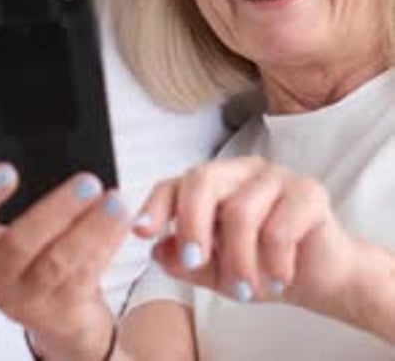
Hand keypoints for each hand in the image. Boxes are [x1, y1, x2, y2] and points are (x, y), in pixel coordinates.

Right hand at [0, 165, 130, 360]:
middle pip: (20, 241)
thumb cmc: (45, 250)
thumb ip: (39, 196)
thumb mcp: (33, 225)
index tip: (8, 170)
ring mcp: (25, 298)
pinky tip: (122, 224)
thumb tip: (74, 163)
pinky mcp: (59, 312)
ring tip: (116, 202)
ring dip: (92, 228)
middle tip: (88, 182)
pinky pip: (84, 275)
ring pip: (58, 262)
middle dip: (57, 209)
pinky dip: (106, 246)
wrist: (64, 311)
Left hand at [135, 156, 358, 315]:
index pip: (175, 184)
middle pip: (203, 179)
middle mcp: (241, 171)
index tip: (142, 232)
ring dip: (241, 261)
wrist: (319, 276)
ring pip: (241, 211)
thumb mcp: (216, 271)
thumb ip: (186, 261)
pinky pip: (280, 227)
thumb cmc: (262, 265)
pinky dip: (274, 262)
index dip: (156, 206)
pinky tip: (280, 277)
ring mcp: (275, 176)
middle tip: (196, 263)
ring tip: (249, 289)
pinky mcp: (308, 191)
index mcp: (214, 184)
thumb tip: (156, 250)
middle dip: (193, 226)